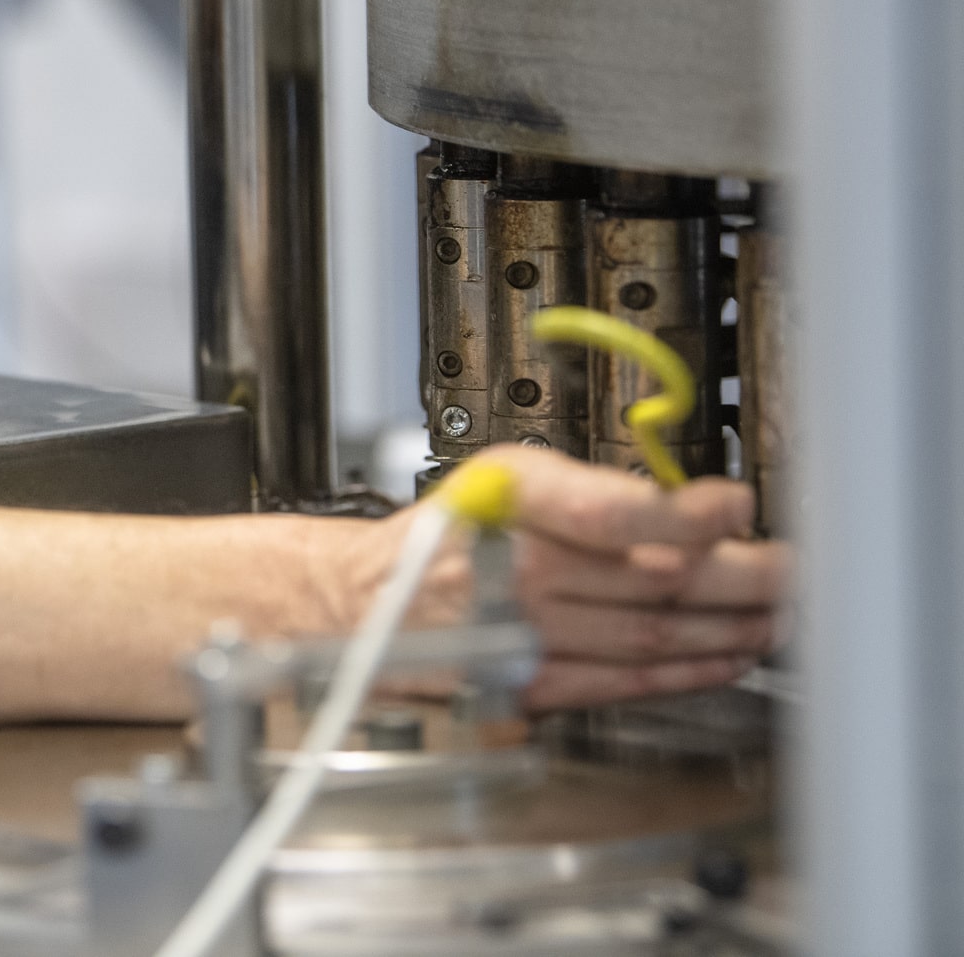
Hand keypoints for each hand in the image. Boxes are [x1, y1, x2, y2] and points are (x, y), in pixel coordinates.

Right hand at [418, 445, 789, 709]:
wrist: (369, 604)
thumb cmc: (451, 534)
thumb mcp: (507, 475)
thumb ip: (593, 489)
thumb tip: (694, 505)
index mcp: (508, 501)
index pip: (608, 511)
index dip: (683, 513)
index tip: (739, 504)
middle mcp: (515, 570)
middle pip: (650, 580)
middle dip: (739, 577)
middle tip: (792, 570)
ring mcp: (523, 635)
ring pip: (649, 636)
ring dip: (727, 629)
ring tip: (776, 615)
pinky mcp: (527, 685)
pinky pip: (623, 681)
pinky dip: (684, 673)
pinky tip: (724, 656)